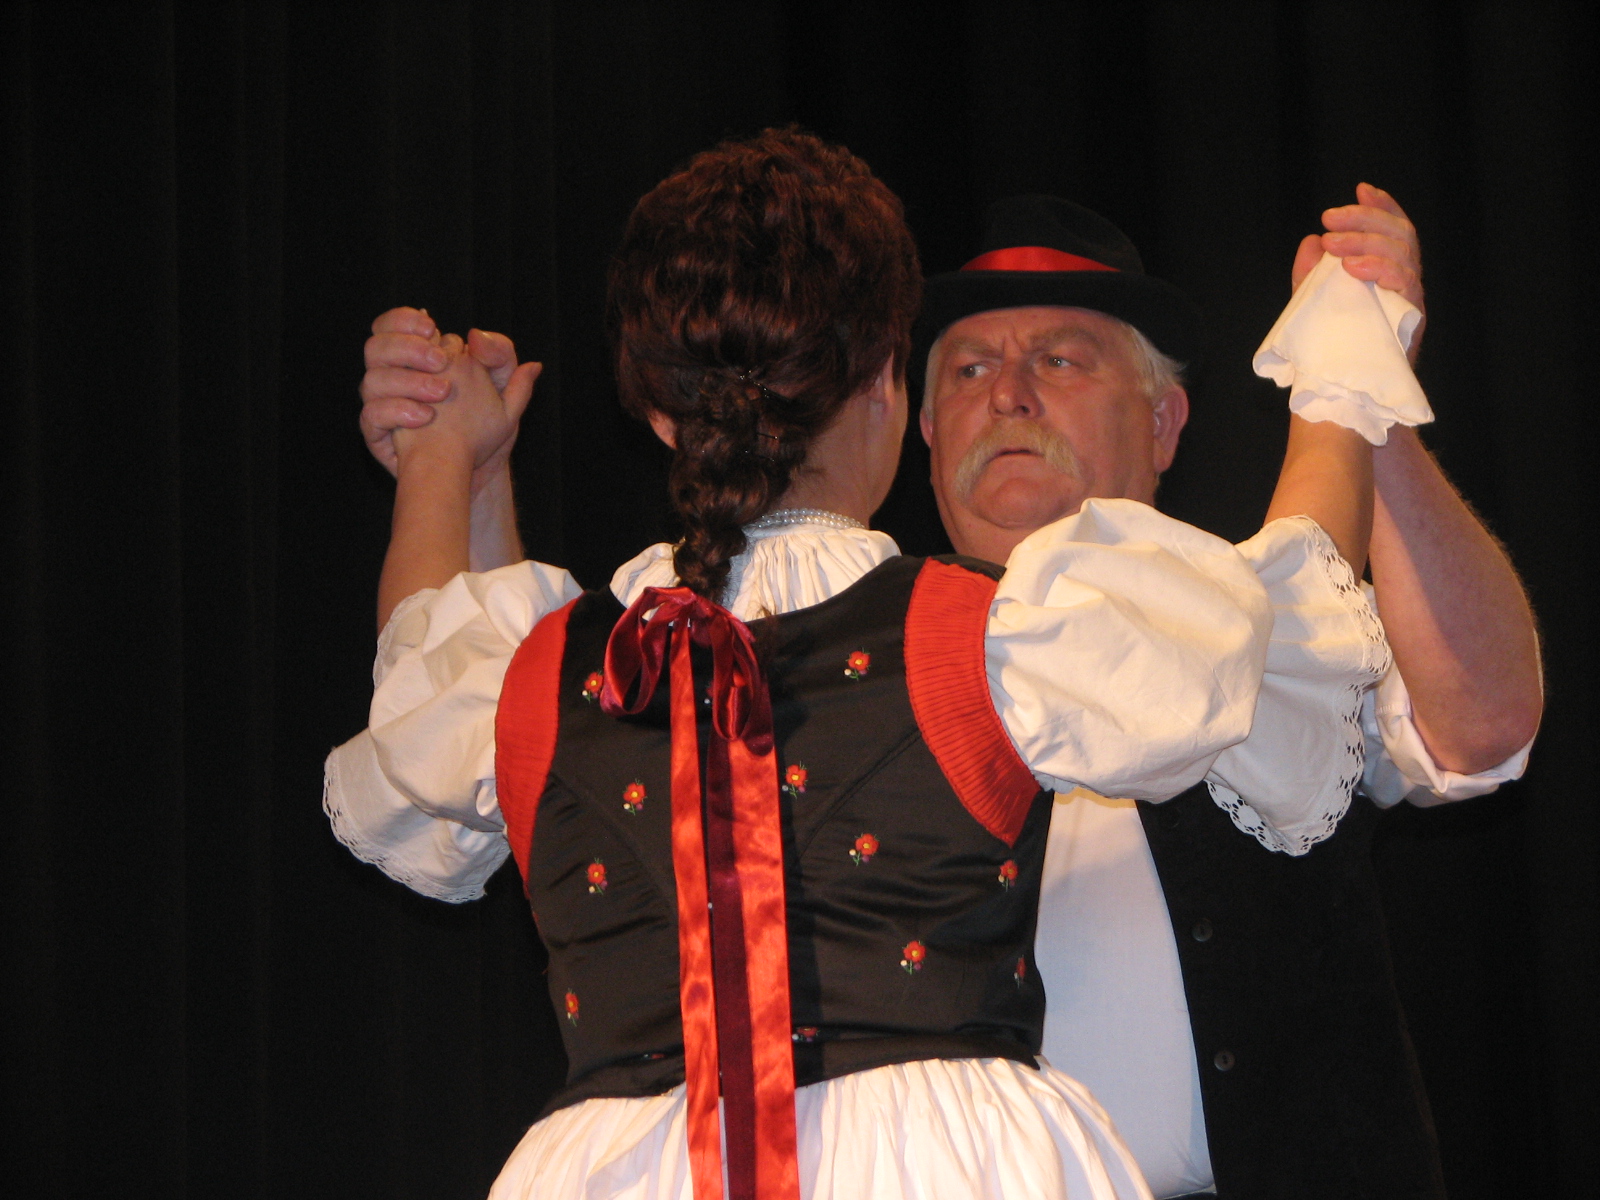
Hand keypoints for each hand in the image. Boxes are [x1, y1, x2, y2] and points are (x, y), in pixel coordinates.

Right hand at [359, 307, 538, 491]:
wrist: (475, 474)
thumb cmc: (485, 431)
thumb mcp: (504, 390)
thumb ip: (501, 358)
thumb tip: (478, 334)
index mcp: (419, 361)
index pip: (393, 325)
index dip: (406, 321)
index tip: (432, 329)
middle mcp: (395, 380)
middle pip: (376, 346)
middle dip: (407, 347)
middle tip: (440, 361)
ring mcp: (384, 407)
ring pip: (370, 379)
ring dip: (407, 380)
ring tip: (441, 393)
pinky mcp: (379, 435)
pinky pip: (370, 416)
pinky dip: (397, 411)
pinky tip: (426, 416)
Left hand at [1291, 183, 1425, 361]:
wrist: (1346, 387)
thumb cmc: (1336, 343)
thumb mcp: (1317, 302)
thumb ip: (1312, 273)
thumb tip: (1311, 240)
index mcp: (1389, 270)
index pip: (1395, 229)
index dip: (1383, 206)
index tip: (1361, 190)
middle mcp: (1406, 279)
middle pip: (1399, 234)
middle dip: (1365, 219)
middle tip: (1329, 218)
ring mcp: (1410, 297)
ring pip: (1402, 253)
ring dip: (1365, 242)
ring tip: (1332, 243)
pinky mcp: (1411, 318)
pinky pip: (1404, 283)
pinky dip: (1379, 269)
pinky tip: (1353, 267)